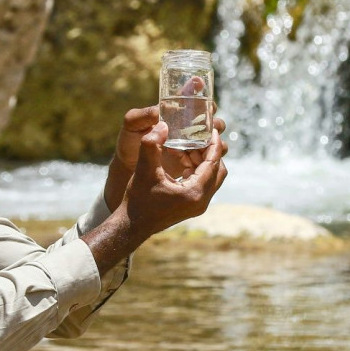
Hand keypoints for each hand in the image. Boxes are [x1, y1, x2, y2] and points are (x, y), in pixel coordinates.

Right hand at [106, 106, 226, 208]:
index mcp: (194, 192)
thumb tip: (162, 124)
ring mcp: (198, 206)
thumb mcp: (143, 168)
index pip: (213, 163)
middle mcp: (201, 201)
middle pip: (218, 170)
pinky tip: (179, 160)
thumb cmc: (137, 199)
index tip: (212, 129)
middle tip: (195, 138)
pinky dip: (195, 170)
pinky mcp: (192, 207)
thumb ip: (152, 144)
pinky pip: (202, 184)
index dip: (214, 144)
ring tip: (183, 148)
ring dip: (201, 161)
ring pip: (211, 177)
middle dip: (208, 152)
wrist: (131, 226)